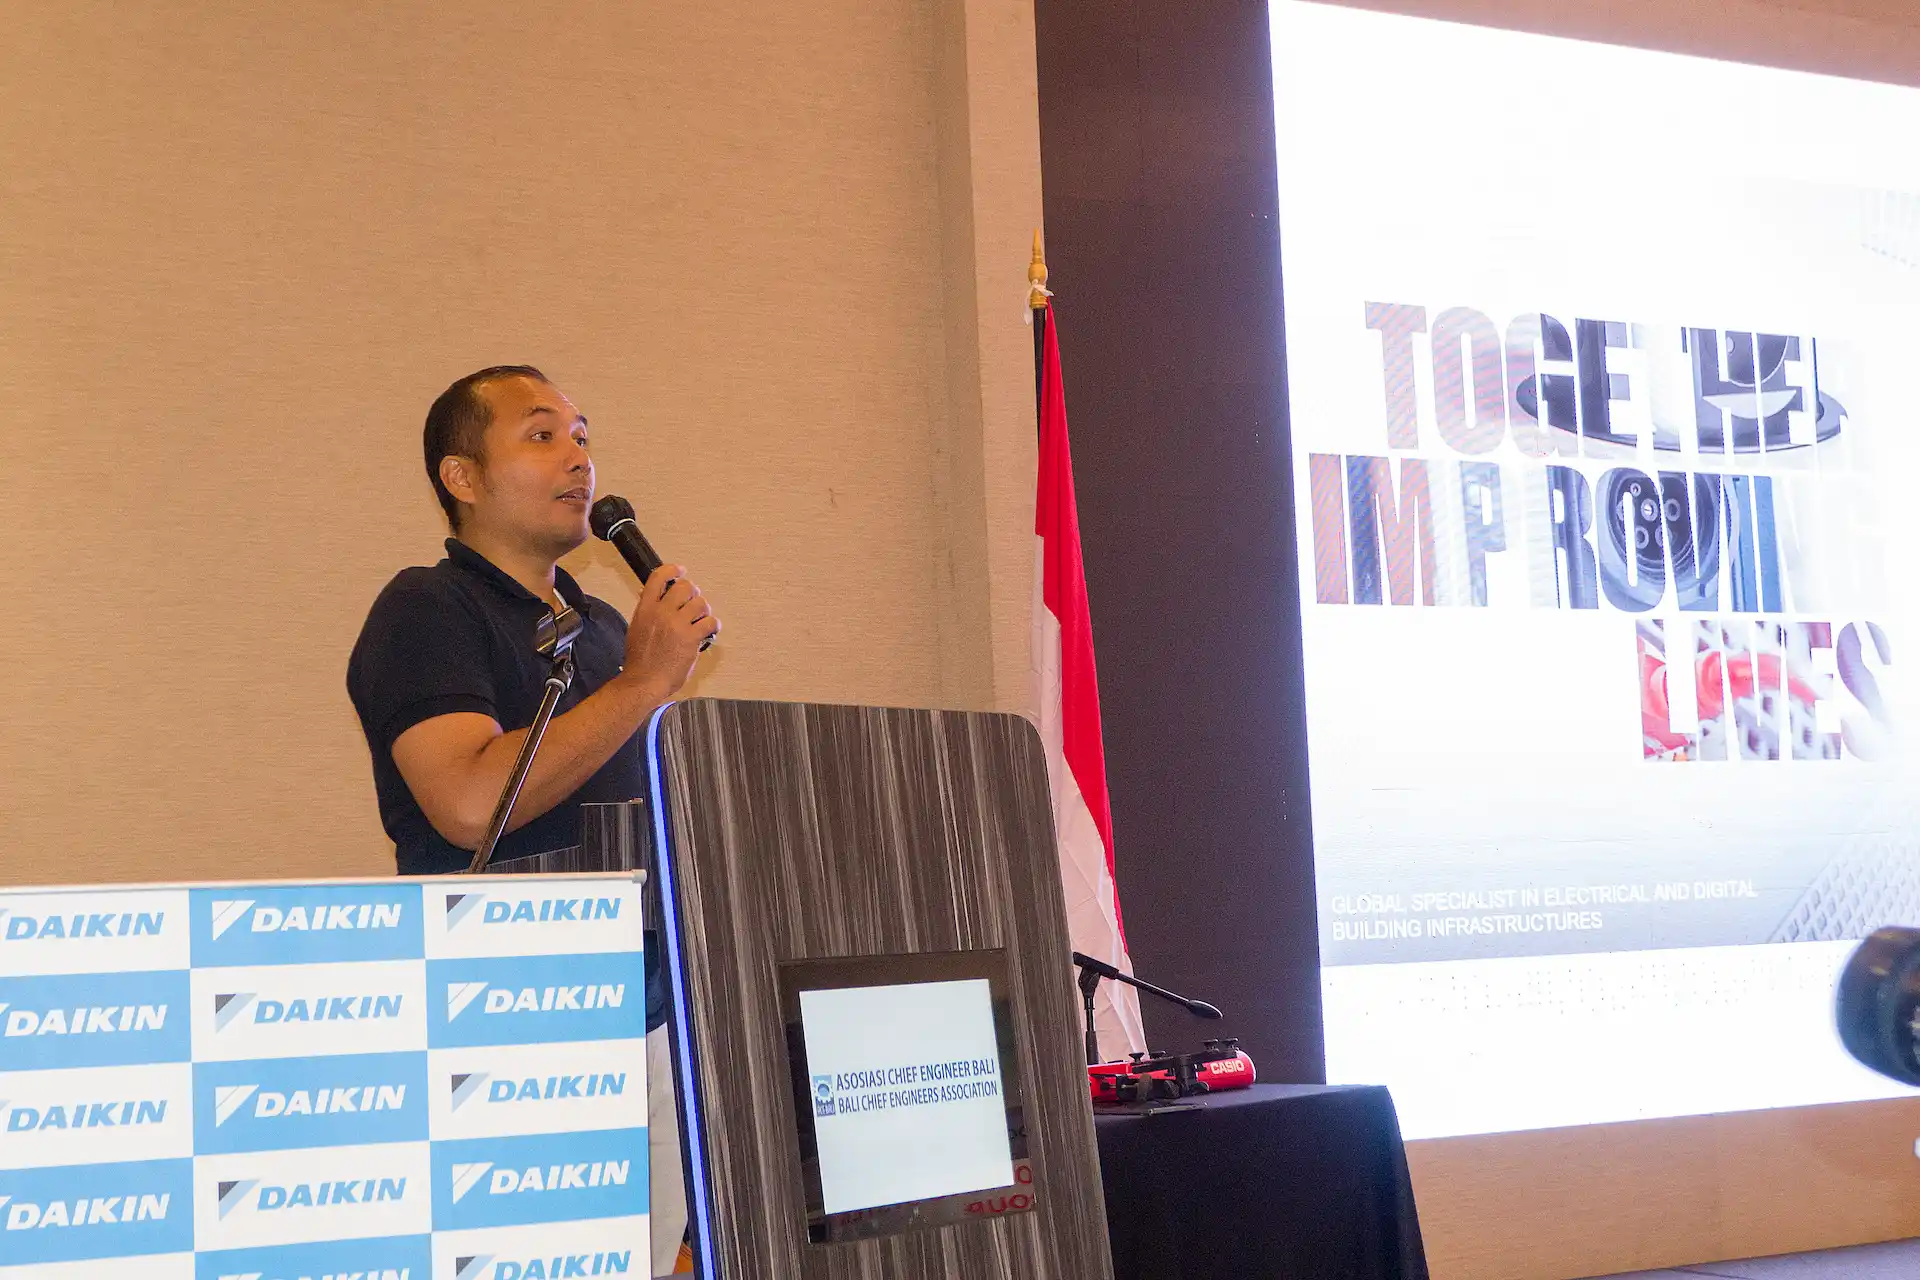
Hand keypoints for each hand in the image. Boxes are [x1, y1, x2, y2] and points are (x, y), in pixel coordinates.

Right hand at [621, 564, 719, 700]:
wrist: (644, 681)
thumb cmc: (640, 660)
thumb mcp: (636, 628)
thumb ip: (647, 610)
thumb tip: (655, 596)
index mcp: (645, 609)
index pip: (658, 577)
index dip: (672, 570)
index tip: (680, 570)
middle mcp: (662, 613)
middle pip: (685, 586)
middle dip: (693, 592)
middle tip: (694, 602)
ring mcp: (677, 624)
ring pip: (701, 603)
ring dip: (704, 610)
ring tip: (701, 619)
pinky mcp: (691, 637)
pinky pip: (710, 622)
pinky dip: (713, 625)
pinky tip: (709, 631)